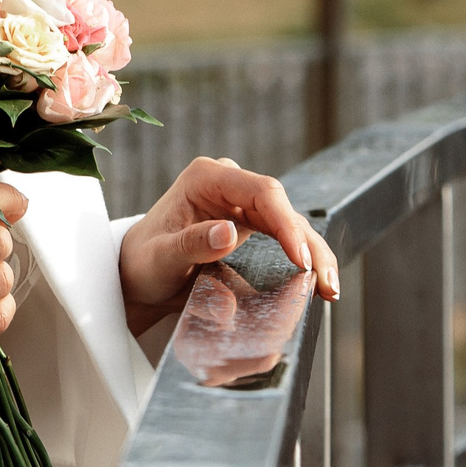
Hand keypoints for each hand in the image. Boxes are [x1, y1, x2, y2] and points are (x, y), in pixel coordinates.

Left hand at [118, 156, 339, 335]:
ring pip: (290, 223)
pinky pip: (285, 237)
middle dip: (308, 243)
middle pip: (282, 207)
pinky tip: (319, 283)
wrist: (136, 275)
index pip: (261, 191)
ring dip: (313, 254)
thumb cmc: (142, 262)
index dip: (286, 223)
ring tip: (330, 289)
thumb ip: (191, 244)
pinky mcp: (250, 224)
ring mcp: (241, 203)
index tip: (300, 258)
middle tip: (324, 282)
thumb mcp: (159, 258)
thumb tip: (229, 231)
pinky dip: (303, 258)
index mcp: (206, 178)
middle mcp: (228, 184)